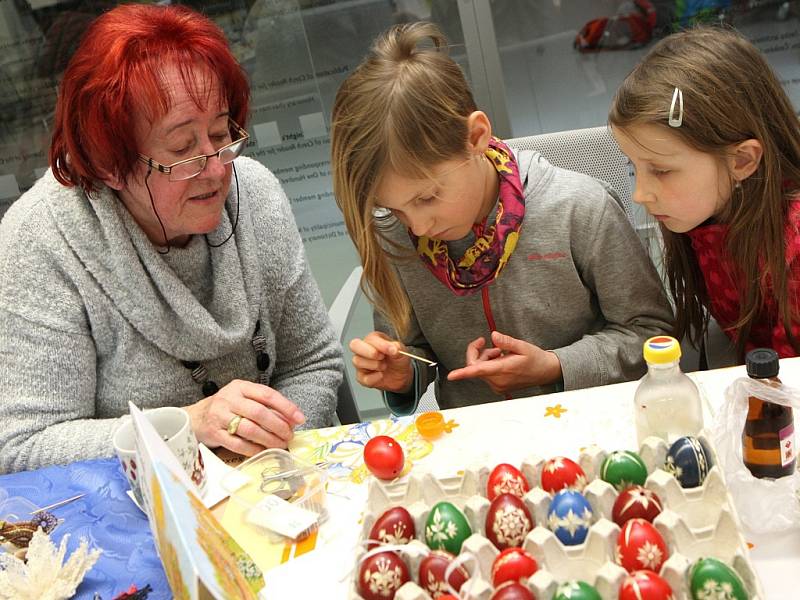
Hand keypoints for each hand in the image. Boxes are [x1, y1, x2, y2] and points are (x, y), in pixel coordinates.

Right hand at [184, 379, 305, 455]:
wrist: (195, 417)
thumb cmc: (226, 408)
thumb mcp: (243, 399)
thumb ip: (265, 406)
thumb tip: (291, 420)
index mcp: (240, 387)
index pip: (267, 394)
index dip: (286, 407)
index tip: (300, 418)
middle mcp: (229, 399)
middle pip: (259, 412)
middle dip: (278, 426)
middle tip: (289, 436)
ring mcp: (219, 416)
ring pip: (249, 429)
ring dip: (268, 439)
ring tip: (280, 445)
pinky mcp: (213, 433)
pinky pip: (237, 444)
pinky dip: (253, 449)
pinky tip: (263, 451)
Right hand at [349, 331, 412, 392]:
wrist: (401, 375)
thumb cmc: (397, 360)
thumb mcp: (401, 351)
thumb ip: (396, 348)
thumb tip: (392, 348)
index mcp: (373, 339)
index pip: (370, 339)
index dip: (381, 345)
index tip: (392, 350)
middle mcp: (364, 349)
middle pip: (354, 345)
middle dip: (368, 351)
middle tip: (381, 356)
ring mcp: (361, 363)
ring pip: (357, 361)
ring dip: (374, 365)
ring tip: (384, 366)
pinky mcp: (361, 377)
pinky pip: (362, 378)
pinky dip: (373, 378)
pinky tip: (381, 375)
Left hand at [446, 330, 561, 393]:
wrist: (546, 372)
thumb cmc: (536, 359)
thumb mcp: (522, 346)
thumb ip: (506, 341)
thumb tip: (493, 336)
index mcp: (503, 370)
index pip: (478, 371)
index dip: (462, 373)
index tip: (451, 376)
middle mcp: (498, 381)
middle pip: (476, 367)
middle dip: (479, 353)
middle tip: (492, 344)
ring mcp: (498, 386)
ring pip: (480, 370)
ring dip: (486, 358)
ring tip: (501, 352)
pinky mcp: (499, 387)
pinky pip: (486, 374)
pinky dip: (489, 364)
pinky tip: (502, 359)